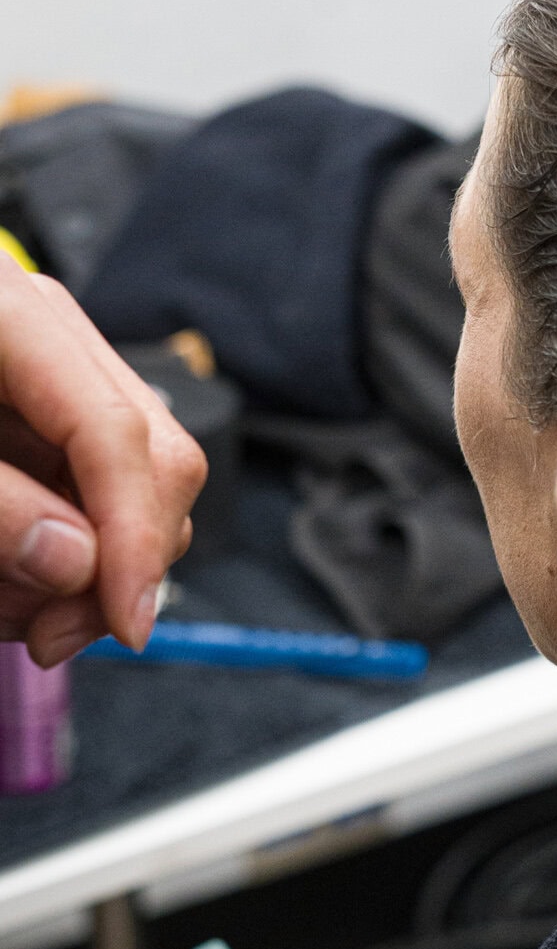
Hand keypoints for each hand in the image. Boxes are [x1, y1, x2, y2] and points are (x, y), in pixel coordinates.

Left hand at [0, 263, 205, 662]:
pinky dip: (53, 553)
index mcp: (9, 311)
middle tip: (45, 637)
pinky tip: (3, 578)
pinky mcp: (36, 415)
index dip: (134, 538)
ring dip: (78, 571)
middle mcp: (46, 335)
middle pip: (151, 459)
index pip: (115, 432)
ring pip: (130, 489)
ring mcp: (50, 374)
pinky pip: (85, 494)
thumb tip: (77, 564)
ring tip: (1, 606)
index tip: (124, 625)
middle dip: (115, 562)